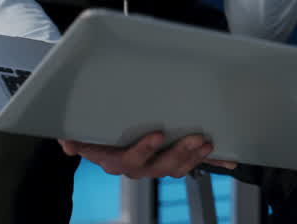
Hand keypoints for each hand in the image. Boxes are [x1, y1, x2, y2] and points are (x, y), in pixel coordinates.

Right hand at [59, 133, 236, 178]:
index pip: (130, 160)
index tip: (157, 134)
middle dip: (179, 154)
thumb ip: (74, 135)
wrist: (98, 133)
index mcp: (115, 159)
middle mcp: (137, 165)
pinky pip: (194, 163)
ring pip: (177, 167)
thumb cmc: (93, 129)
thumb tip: (67, 144)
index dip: (144, 150)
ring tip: (207, 144)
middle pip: (159, 167)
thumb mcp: (80, 131)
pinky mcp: (173, 157)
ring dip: (195, 158)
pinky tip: (229, 160)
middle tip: (195, 139)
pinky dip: (213, 162)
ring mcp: (156, 163)